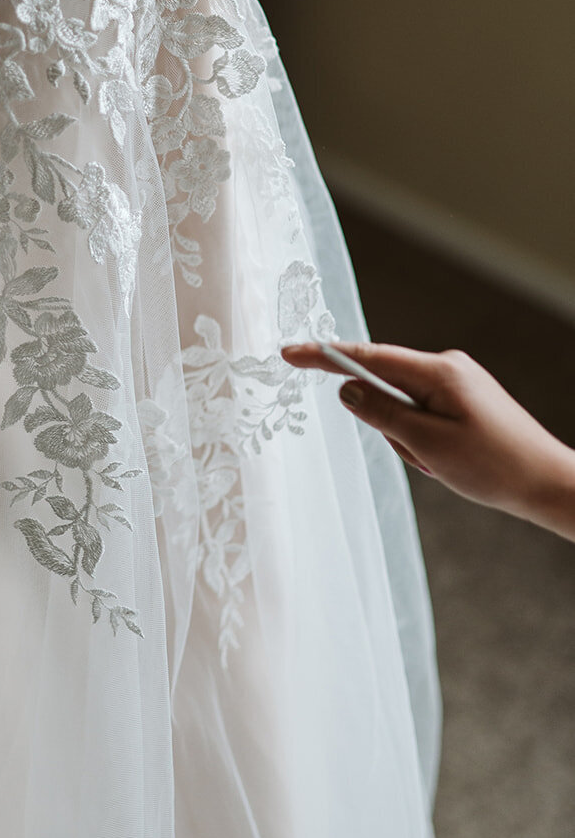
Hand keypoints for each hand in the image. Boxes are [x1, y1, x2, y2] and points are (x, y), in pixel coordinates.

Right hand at [281, 341, 574, 541]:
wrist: (548, 484)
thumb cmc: (496, 466)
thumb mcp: (428, 445)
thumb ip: (381, 414)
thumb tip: (346, 390)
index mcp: (439, 371)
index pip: (367, 356)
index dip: (324, 356)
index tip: (289, 353)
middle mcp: (447, 367)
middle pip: (386, 387)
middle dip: (391, 427)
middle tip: (425, 459)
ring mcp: (456, 382)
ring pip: (402, 406)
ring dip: (410, 440)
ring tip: (443, 464)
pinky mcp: (462, 398)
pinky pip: (421, 413)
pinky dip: (423, 440)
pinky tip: (450, 461)